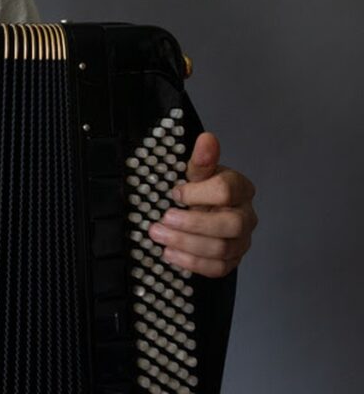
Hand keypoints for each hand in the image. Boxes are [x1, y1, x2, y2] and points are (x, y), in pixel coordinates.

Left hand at [148, 132, 256, 277]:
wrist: (205, 210)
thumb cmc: (201, 189)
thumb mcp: (197, 172)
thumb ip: (202, 159)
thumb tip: (206, 138)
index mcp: (241, 189)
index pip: (226, 190)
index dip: (197, 193)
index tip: (175, 193)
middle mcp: (247, 216)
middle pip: (230, 225)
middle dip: (192, 224)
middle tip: (163, 219)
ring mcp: (242, 241)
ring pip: (222, 249)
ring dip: (186, 244)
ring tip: (159, 236)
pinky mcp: (232, 260)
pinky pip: (218, 268)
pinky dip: (192, 263)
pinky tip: (170, 253)